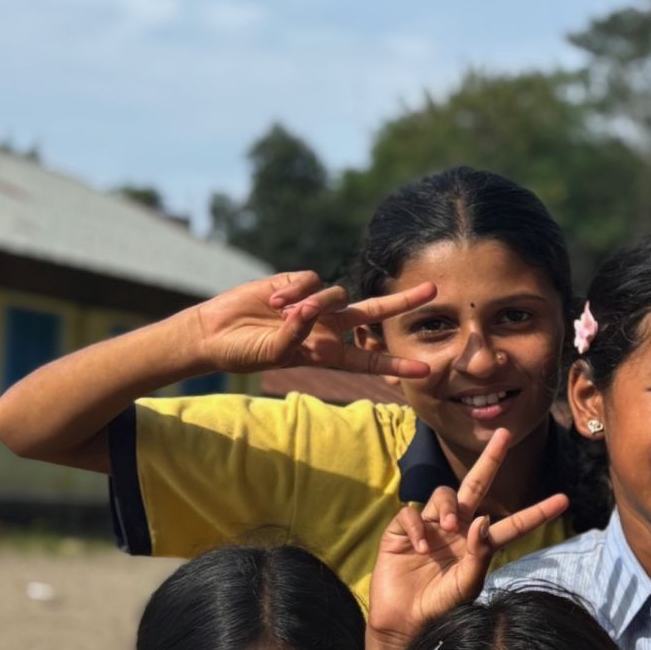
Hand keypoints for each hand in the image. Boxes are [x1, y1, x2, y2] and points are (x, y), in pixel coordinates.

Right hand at [189, 272, 434, 378]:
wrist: (216, 333)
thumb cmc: (245, 353)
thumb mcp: (275, 354)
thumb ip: (296, 336)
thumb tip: (311, 311)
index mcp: (328, 352)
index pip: (369, 357)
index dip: (396, 363)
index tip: (425, 370)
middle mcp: (327, 326)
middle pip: (375, 311)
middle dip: (404, 301)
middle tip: (434, 290)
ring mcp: (314, 303)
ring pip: (337, 294)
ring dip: (315, 303)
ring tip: (283, 312)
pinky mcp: (296, 282)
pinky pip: (311, 280)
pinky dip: (295, 290)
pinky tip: (274, 300)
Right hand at [368, 428, 569, 642]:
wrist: (405, 623)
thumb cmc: (440, 606)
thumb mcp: (468, 584)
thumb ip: (480, 554)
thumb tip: (483, 519)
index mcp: (479, 544)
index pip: (513, 523)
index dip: (537, 512)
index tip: (564, 500)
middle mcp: (457, 528)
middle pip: (476, 485)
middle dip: (490, 459)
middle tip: (505, 434)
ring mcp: (430, 526)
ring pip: (444, 494)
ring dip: (449, 507)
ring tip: (449, 528)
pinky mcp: (403, 531)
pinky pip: (412, 513)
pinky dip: (419, 526)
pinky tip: (421, 548)